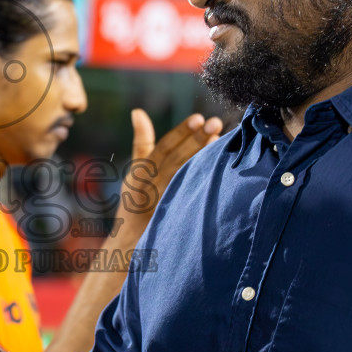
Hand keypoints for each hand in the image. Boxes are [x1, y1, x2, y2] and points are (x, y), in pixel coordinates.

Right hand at [117, 110, 223, 229]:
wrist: (132, 240)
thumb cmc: (136, 199)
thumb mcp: (135, 169)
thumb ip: (141, 141)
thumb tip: (138, 111)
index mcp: (141, 173)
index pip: (163, 148)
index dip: (180, 132)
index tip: (197, 117)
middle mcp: (151, 186)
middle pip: (177, 159)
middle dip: (196, 140)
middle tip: (215, 122)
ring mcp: (164, 201)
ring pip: (185, 175)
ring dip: (203, 156)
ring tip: (219, 139)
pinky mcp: (175, 215)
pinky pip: (192, 195)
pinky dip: (205, 179)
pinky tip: (219, 167)